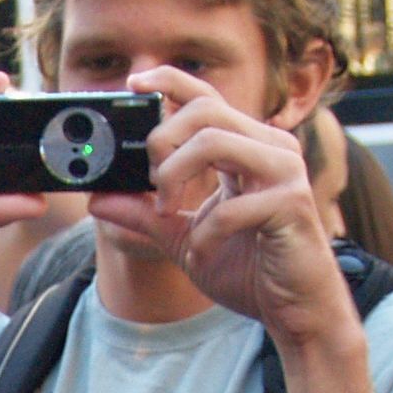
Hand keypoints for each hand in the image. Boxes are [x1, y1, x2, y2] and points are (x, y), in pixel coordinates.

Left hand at [103, 66, 351, 354]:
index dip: (170, 81)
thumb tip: (97, 199)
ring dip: (175, 177)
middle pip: (205, 112)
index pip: (207, 99)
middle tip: (152, 186)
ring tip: (167, 213)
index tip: (134, 83)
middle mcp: (270, 148)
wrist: (295, 310)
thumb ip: (145, 216)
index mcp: (247, 147)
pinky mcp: (291, 204)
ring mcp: (284, 172)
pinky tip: (199, 255)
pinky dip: (203, 234)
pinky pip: (232, 206)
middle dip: (162, 142)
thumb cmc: (250, 271)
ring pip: (215, 142)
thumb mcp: (185, 239)